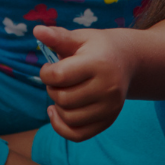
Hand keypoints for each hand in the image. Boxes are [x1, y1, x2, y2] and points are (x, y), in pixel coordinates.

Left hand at [35, 25, 131, 141]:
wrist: (127, 61)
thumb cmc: (97, 47)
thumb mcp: (80, 37)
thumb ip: (58, 36)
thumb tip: (37, 30)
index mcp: (98, 63)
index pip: (59, 76)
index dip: (45, 73)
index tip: (49, 67)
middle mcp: (108, 87)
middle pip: (63, 99)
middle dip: (52, 89)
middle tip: (57, 80)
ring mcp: (110, 107)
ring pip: (69, 117)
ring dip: (57, 106)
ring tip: (62, 92)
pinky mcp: (108, 121)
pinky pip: (78, 134)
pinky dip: (62, 127)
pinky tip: (56, 112)